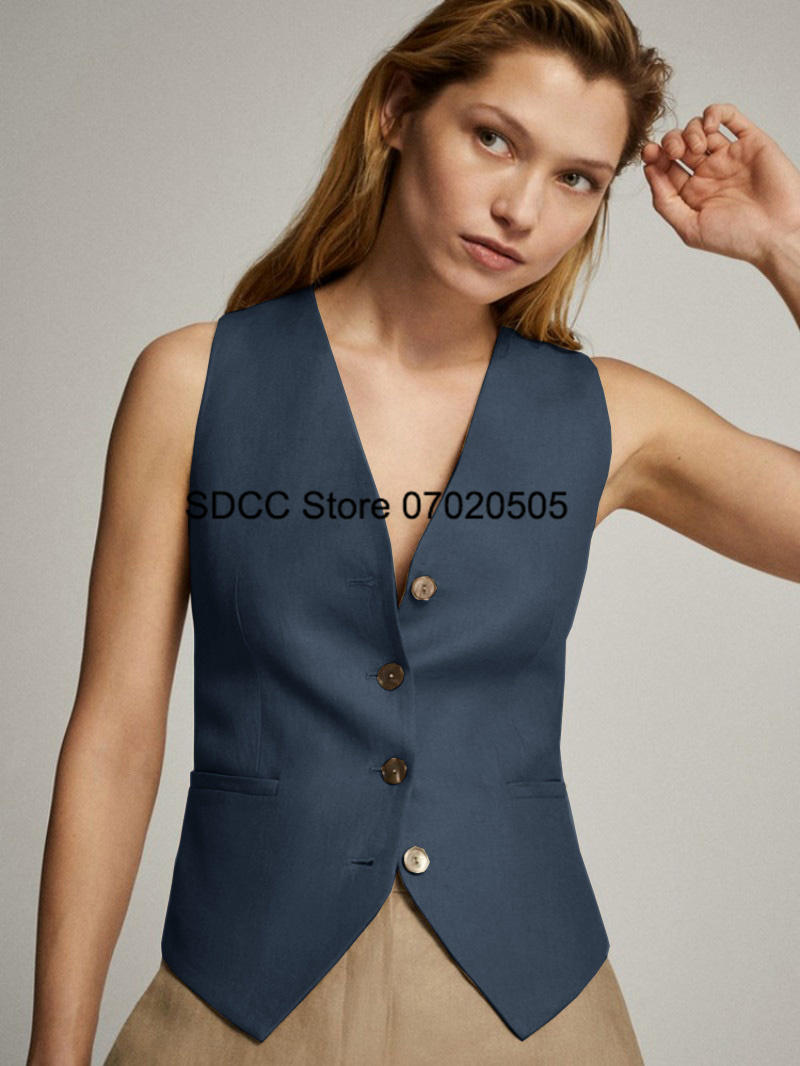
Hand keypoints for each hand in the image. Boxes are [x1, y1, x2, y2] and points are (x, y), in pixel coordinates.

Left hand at [641, 103, 799, 270]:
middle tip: (674, 152)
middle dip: (670, 142)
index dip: (654, 157)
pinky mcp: (751, 142)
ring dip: (690, 130)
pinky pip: (730, 117)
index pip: (665, 167)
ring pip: (700, 128)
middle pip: (679, 144)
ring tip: (697, 148)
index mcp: (693, 193)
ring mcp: (729, 156)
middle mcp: (710, 173)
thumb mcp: (691, 228)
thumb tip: (649, 172)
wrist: (778, 233)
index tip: (649, 154)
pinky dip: (715, 113)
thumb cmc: (738, 238)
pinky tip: (709, 125)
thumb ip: (666, 202)